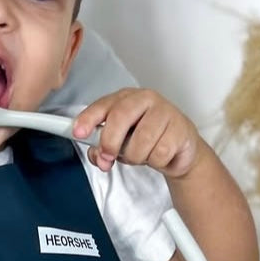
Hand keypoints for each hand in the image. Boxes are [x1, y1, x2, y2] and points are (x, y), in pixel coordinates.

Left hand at [73, 88, 200, 177]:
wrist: (179, 148)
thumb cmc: (147, 140)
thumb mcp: (120, 143)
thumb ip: (102, 148)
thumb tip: (97, 156)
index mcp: (126, 98)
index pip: (103, 105)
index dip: (88, 119)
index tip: (78, 133)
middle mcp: (145, 99)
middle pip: (120, 117)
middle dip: (110, 142)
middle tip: (108, 157)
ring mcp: (165, 111)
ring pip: (140, 142)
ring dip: (137, 157)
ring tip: (143, 154)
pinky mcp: (180, 128)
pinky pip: (159, 153)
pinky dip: (156, 162)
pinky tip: (161, 154)